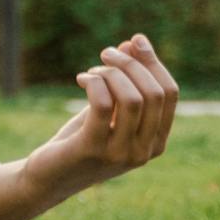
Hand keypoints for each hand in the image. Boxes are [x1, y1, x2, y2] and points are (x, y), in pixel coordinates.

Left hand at [22, 32, 178, 201]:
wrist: (49, 178)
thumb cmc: (81, 140)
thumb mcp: (109, 110)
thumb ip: (125, 81)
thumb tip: (134, 42)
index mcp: (156, 142)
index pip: (170, 93)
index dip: (154, 62)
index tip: (135, 40)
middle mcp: (144, 151)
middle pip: (153, 93)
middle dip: (131, 64)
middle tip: (106, 52)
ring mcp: (120, 154)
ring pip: (131, 98)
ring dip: (110, 72)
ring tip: (92, 70)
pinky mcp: (92, 150)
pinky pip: (102, 104)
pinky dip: (94, 82)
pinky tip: (81, 79)